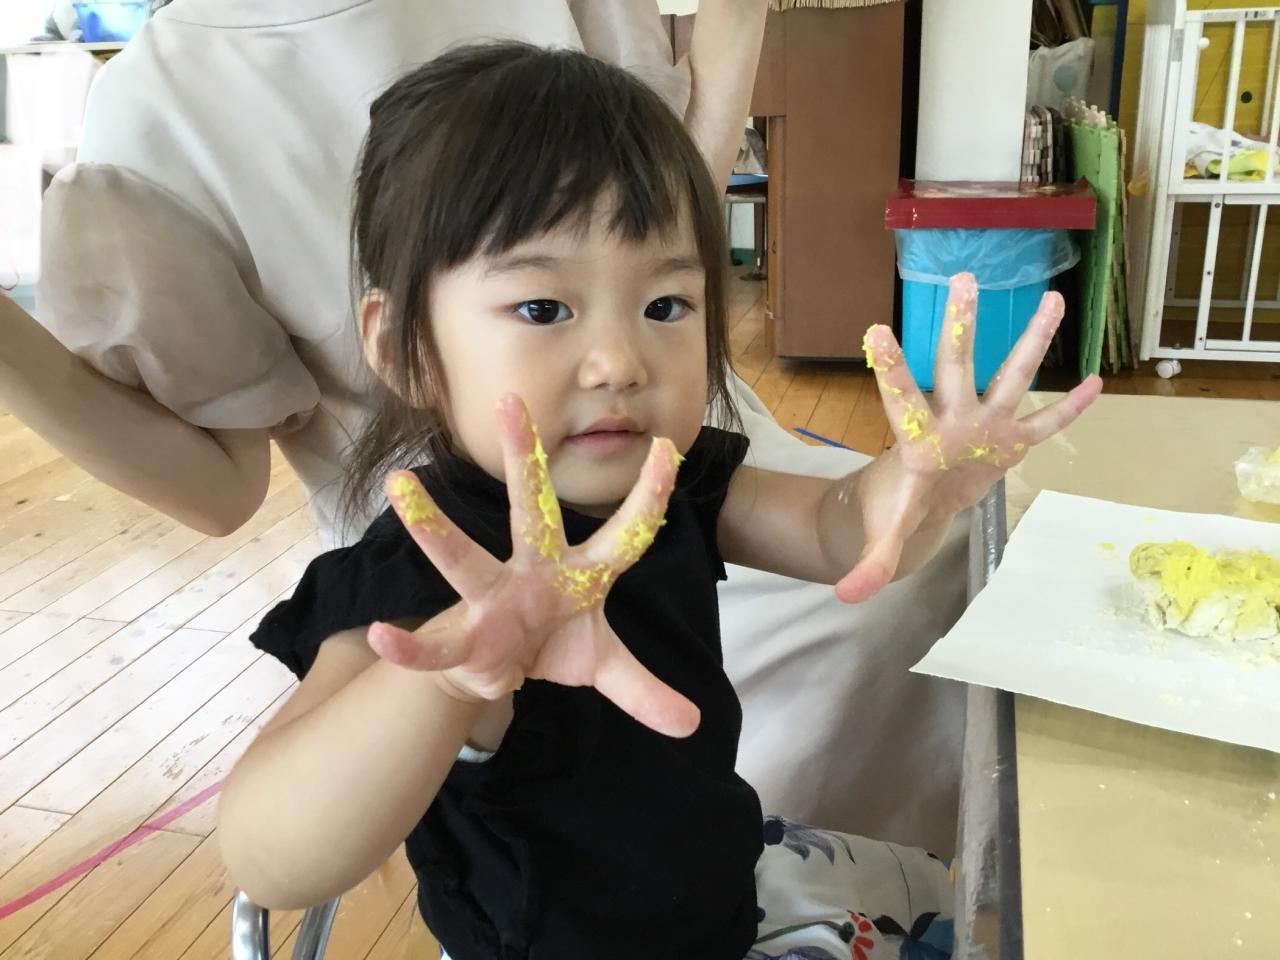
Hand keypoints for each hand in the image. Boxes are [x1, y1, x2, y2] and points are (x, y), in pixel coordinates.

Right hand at [365, 394, 698, 737]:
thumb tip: (691, 724)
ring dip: (432, 526)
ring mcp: (494, 599)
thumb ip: (644, 689)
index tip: (671, 450)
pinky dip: (411, 646)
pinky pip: (436, 643)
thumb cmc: (552, 643)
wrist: (498, 670)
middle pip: (532, 511)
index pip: (624, 533)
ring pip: (463, 558)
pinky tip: (383, 638)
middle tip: (510, 402)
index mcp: (580, 573)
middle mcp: (533, 572)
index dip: (648, 498)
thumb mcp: (603, 666)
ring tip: (398, 485)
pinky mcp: (466, 639)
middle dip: (524, 460)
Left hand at [836, 272, 1101, 602]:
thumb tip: (846, 597)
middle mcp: (953, 421)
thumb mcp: (884, 538)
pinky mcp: (1011, 444)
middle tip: (963, 278)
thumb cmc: (897, 507)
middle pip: (956, 367)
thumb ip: (869, 564)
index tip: (874, 330)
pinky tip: (1097, 382)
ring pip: (1011, 377)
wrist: (919, 503)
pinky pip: (1047, 425)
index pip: (900, 398)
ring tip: (1052, 298)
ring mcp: (985, 427)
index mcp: (918, 440)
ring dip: (1031, 341)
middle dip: (959, 327)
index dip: (891, 368)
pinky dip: (1070, 409)